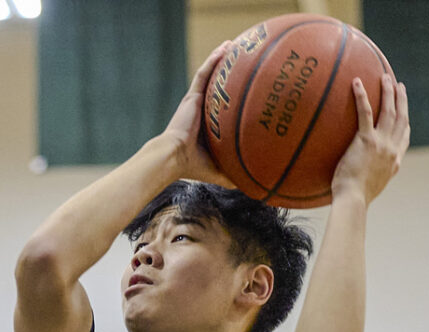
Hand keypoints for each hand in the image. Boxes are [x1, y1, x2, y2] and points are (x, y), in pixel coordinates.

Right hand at [159, 42, 236, 188]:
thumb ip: (235, 175)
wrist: (173, 158)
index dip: (233, 96)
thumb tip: (256, 188)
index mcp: (207, 125)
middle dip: (229, 73)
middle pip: (217, 86)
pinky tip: (226, 48)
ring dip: (221, 60)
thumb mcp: (219, 171)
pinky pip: (204, 73)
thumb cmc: (192, 167)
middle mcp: (201, 110)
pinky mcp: (192, 96)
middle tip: (244, 61)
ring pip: (211, 75)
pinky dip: (214, 59)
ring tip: (234, 46)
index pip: (221, 106)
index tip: (248, 90)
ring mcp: (196, 101)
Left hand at [330, 73, 409, 204]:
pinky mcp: (366, 140)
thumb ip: (369, 177)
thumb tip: (358, 177)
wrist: (353, 200)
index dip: (405, 124)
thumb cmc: (354, 199)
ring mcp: (381, 143)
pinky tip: (356, 83)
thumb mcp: (369, 188)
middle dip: (402, 100)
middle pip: (401, 118)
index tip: (404, 113)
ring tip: (385, 77)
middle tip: (399, 86)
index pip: (404, 138)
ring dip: (389, 92)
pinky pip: (366, 112)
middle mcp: (392, 150)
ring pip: (389, 111)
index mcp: (394, 162)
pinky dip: (362, 96)